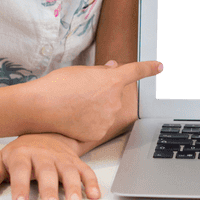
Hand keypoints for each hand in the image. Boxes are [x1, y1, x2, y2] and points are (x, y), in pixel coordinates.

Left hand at [0, 133, 96, 199]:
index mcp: (22, 154)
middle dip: (50, 190)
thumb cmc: (21, 152)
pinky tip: (94, 194)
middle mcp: (43, 154)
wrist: (44, 132)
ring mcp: (61, 157)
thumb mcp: (0, 160)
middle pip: (47, 171)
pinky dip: (92, 182)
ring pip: (69, 171)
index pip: (20, 171)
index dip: (20, 188)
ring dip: (74, 188)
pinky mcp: (75, 161)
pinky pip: (86, 170)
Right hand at [30, 59, 162, 142]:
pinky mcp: (98, 133)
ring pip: (106, 111)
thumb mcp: (81, 71)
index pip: (136, 71)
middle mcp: (115, 99)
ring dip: (96, 108)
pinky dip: (88, 123)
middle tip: (82, 92)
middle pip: (115, 95)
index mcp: (113, 80)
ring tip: (74, 105)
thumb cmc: (58, 85)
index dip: (149, 68)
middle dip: (104, 93)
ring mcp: (107, 118)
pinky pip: (98, 126)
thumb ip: (101, 71)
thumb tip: (115, 67)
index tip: (159, 66)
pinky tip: (74, 118)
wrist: (40, 107)